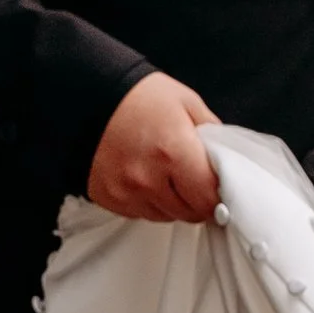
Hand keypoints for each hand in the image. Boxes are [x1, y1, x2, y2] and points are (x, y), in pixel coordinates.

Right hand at [88, 71, 220, 221]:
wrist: (87, 96)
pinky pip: (139, 214)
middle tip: (194, 180)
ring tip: (166, 175)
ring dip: (173, 203)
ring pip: (166, 216)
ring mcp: (125, 192)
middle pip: (190, 213)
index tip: (219, 188)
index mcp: (174, 153)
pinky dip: (148, 202)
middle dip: (198, 200)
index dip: (219, 195)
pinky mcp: (108, 198)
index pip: (209, 198)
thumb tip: (226, 160)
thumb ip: (212, 135)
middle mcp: (148, 179)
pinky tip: (145, 178)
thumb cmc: (137, 96)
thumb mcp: (186, 103)